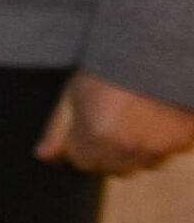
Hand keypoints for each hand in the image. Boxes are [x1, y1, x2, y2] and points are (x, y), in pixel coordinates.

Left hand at [35, 72, 193, 175]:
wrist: (157, 53)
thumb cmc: (110, 69)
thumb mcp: (73, 92)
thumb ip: (58, 129)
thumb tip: (43, 156)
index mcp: (94, 136)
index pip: (82, 162)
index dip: (81, 145)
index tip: (86, 127)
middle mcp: (126, 150)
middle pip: (112, 168)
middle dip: (107, 153)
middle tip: (111, 123)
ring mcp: (156, 150)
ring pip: (140, 166)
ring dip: (134, 152)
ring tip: (133, 121)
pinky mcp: (181, 145)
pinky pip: (164, 156)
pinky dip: (158, 146)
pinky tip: (154, 121)